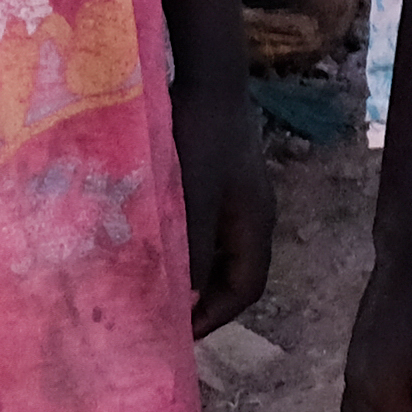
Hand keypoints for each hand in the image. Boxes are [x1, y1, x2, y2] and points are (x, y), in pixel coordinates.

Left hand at [178, 77, 273, 336]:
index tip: (178, 334)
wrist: (209, 77)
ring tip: (156, 285)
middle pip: (235, 273)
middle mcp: (253, 215)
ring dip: (192, 271)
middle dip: (203, 300)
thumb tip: (185, 300)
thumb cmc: (201, 138)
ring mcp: (239, 195)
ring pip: (219, 250)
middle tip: (164, 316)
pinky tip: (157, 242)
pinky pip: (207, 225)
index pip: (245, 289)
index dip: (215, 317)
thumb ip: (190, 250)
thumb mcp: (193, 200)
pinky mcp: (221, 177)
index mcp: (255, 225)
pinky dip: (186, 244)